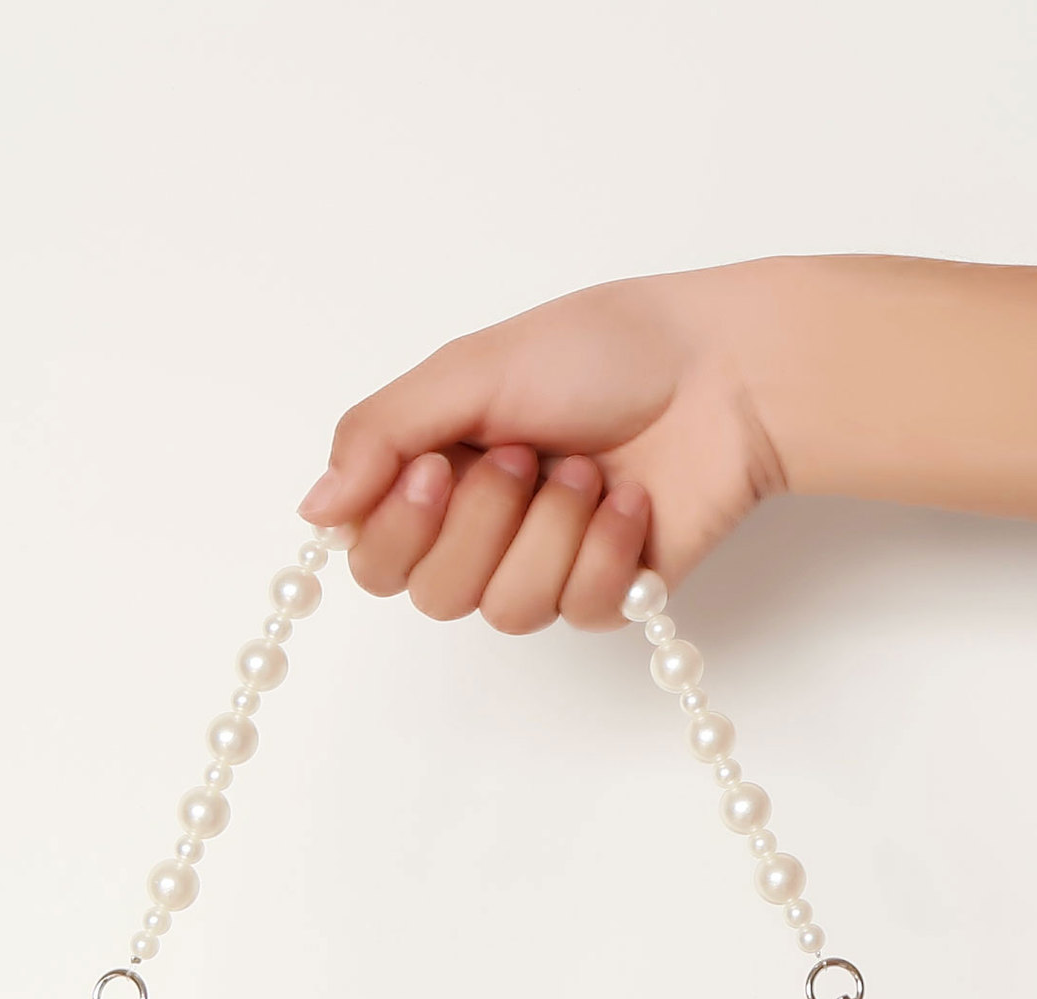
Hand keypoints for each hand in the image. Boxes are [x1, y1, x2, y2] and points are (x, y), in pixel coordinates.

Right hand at [296, 255, 1036, 633]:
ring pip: (503, 610)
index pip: (370, 556)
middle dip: (481, 523)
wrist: (724, 374)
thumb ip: (380, 435)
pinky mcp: (605, 595)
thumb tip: (312, 511)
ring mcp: (543, 566)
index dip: (397, 527)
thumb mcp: (471, 368)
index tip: (437, 468)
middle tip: (524, 454)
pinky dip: (605, 548)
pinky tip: (632, 499)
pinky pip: (577, 609)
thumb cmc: (606, 350)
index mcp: (437, 471)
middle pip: (430, 596)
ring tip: (590, 470)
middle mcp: (481, 528)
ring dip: (549, 529)